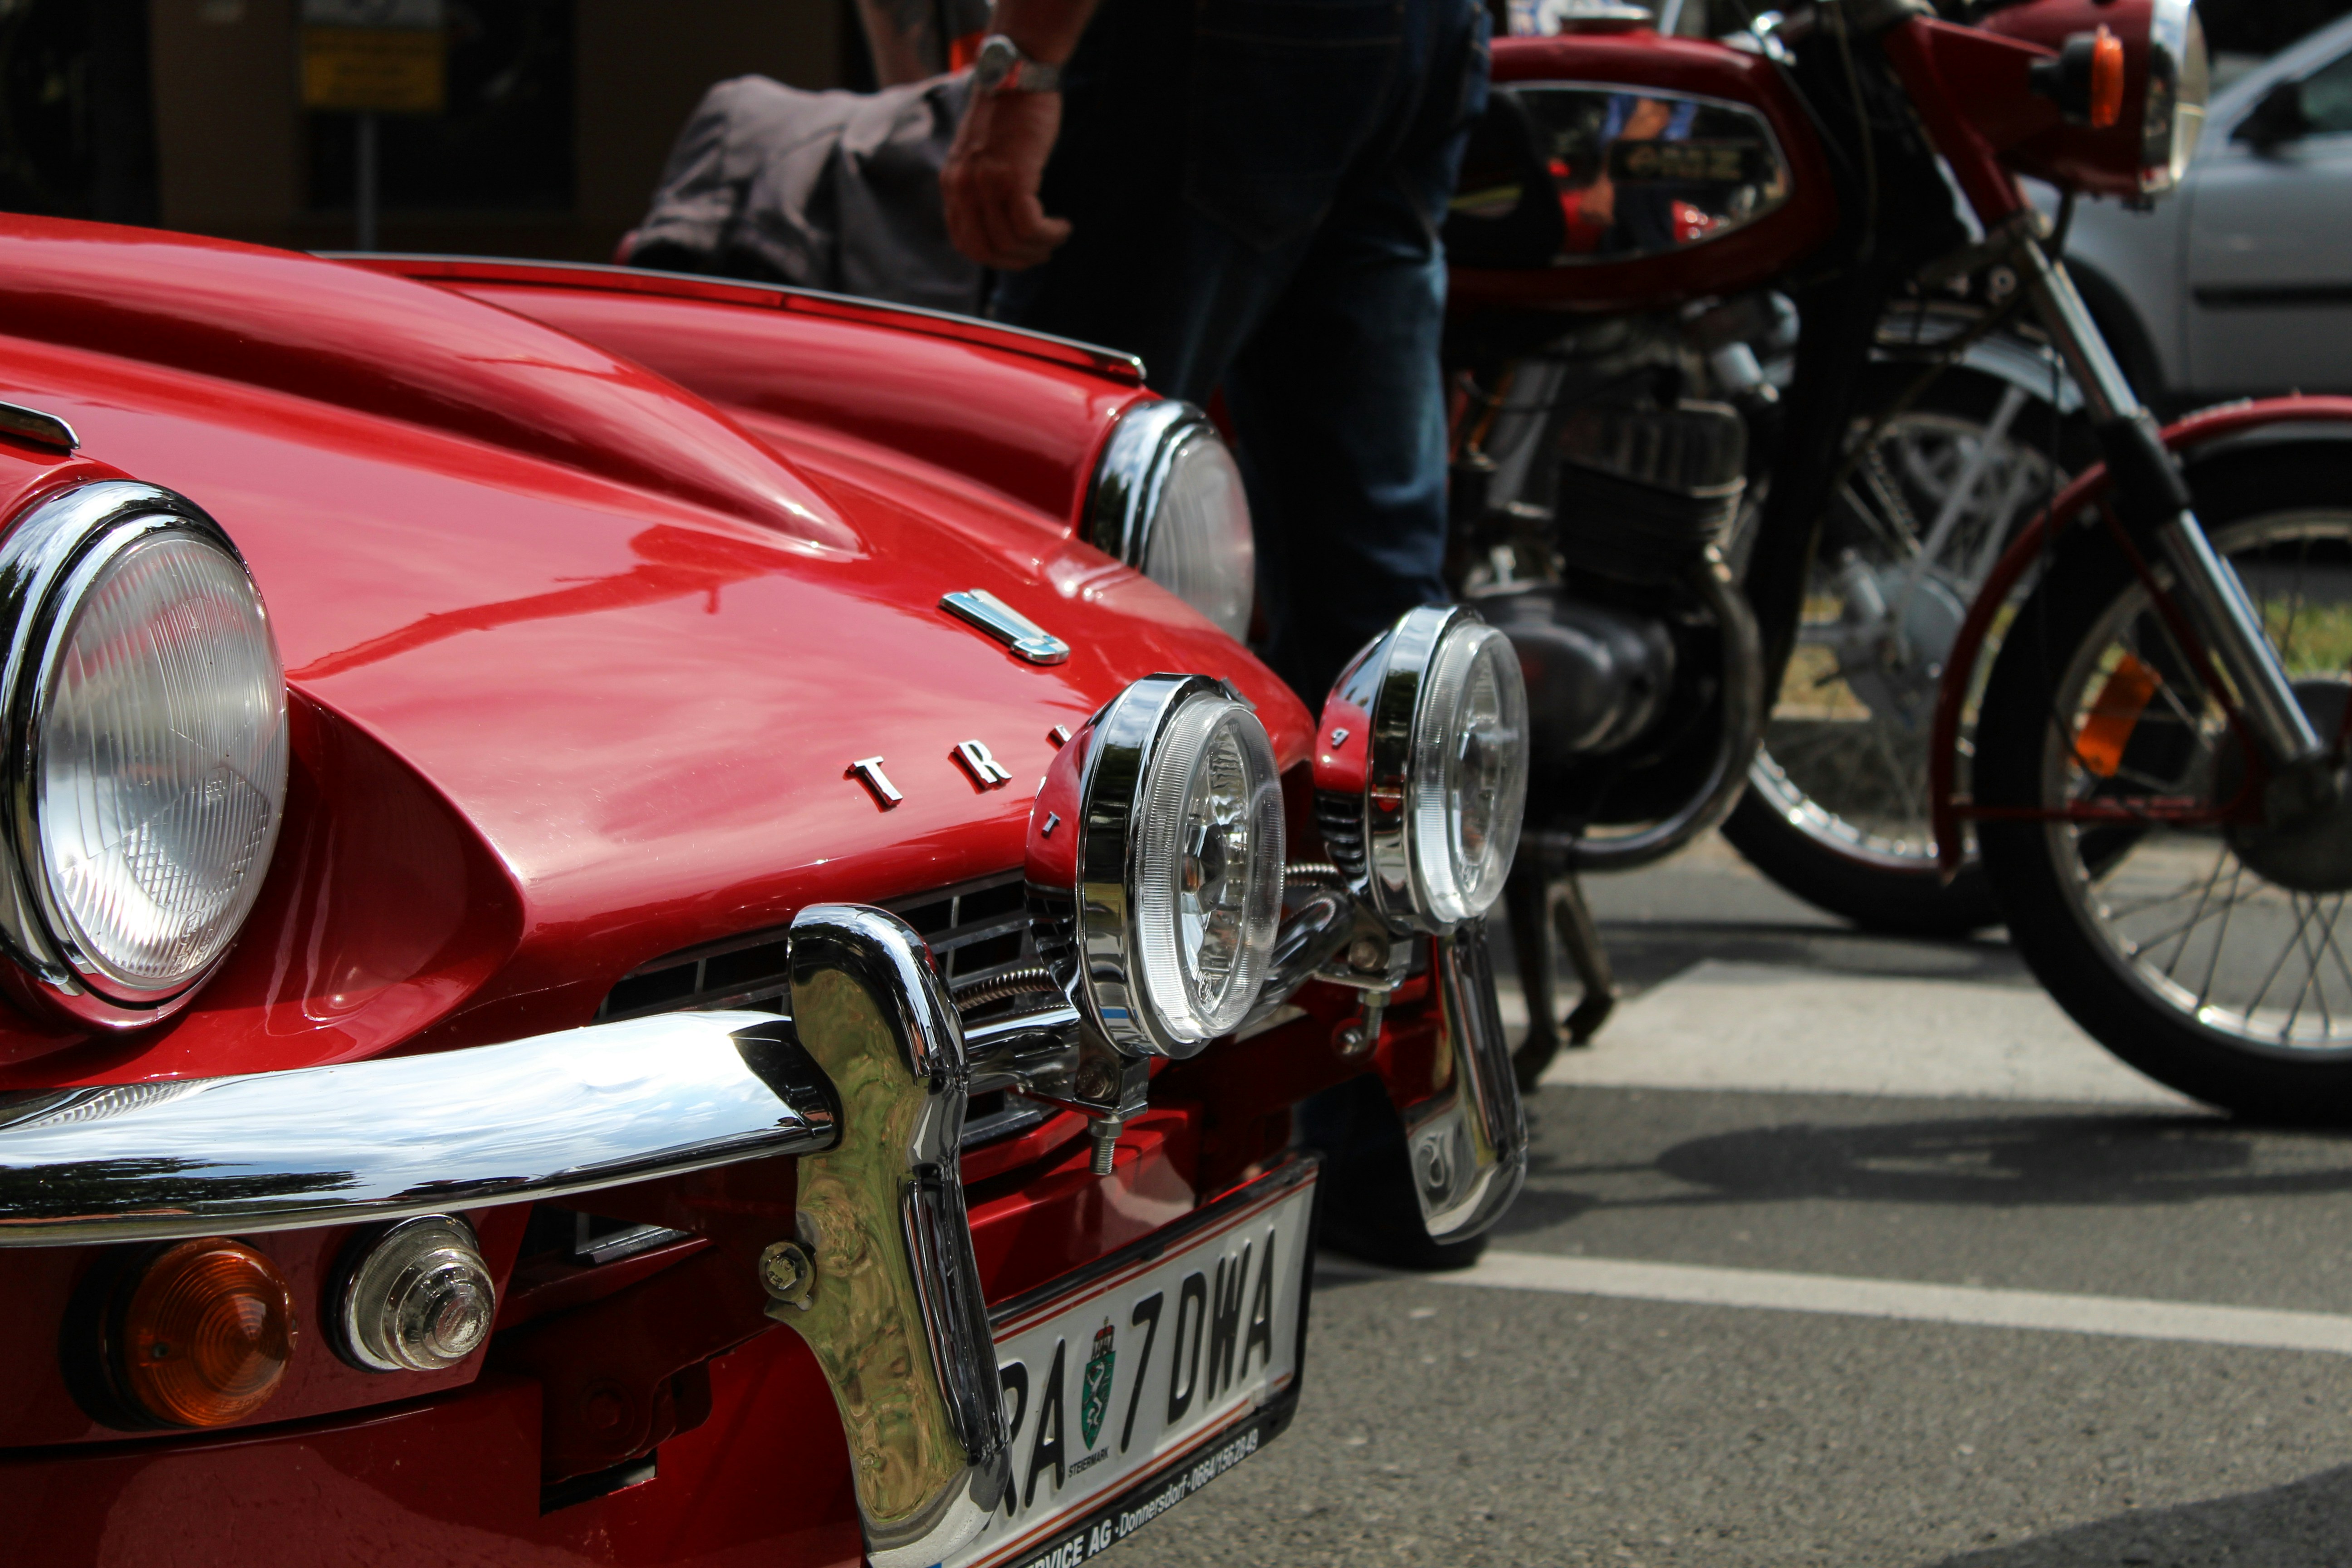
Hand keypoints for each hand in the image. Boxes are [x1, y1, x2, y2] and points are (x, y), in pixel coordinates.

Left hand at [942, 89, 1071, 270]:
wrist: (1017, 73)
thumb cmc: (1008, 110)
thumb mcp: (982, 151)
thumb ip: (981, 183)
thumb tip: (1001, 217)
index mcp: (952, 182)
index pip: (965, 242)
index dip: (994, 258)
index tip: (1019, 253)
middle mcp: (963, 186)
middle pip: (986, 251)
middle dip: (1016, 262)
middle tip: (1041, 254)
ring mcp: (986, 182)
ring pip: (1010, 242)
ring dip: (1039, 249)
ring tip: (1056, 236)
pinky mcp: (1012, 176)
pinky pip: (1029, 226)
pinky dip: (1049, 234)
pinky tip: (1062, 226)